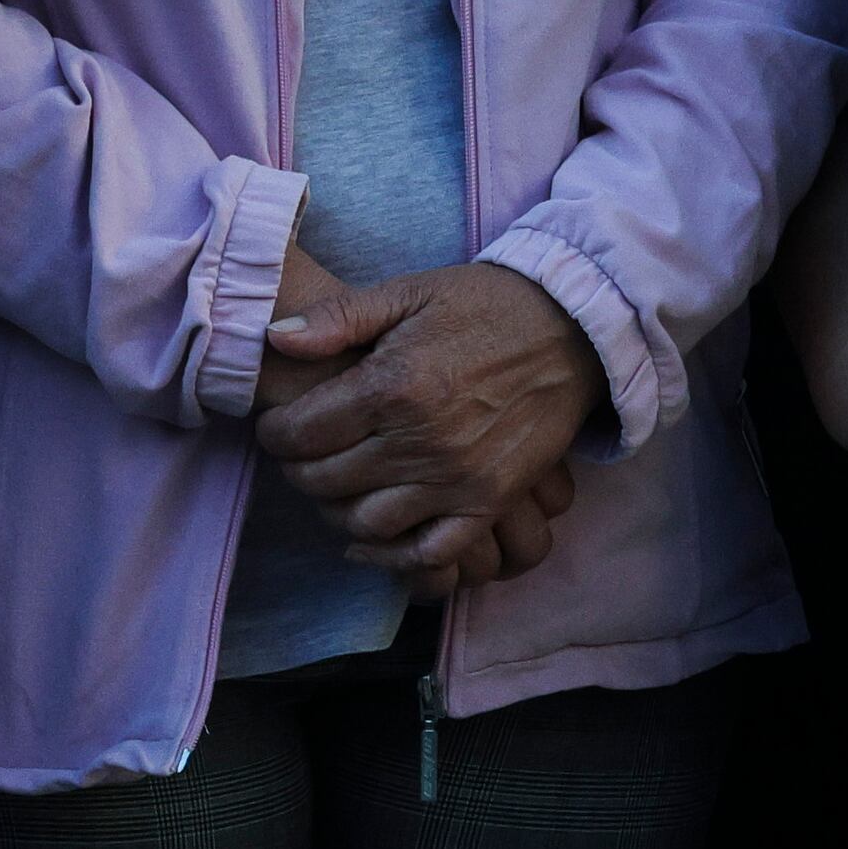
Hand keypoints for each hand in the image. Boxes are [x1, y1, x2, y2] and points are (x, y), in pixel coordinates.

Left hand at [253, 261, 603, 588]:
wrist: (573, 327)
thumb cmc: (482, 306)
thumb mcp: (405, 294)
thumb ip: (335, 318)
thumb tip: (274, 338)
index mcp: (393, 387)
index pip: (299, 433)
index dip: (274, 432)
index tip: (277, 425)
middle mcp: (423, 441)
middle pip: (325, 480)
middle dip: (297, 469)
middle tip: (298, 455)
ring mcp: (460, 479)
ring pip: (368, 521)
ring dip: (336, 510)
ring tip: (333, 486)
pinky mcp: (492, 501)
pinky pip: (434, 551)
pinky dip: (395, 555)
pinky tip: (370, 539)